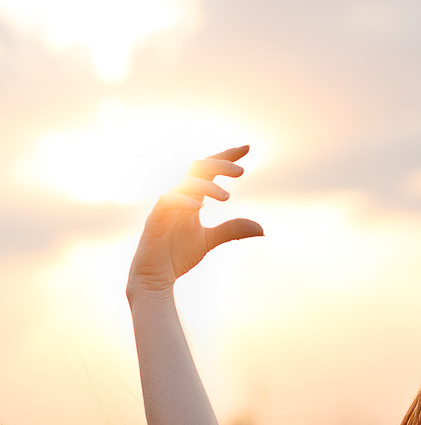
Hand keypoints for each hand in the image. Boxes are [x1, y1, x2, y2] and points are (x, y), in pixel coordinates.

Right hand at [127, 146, 262, 296]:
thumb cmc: (177, 255)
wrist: (155, 277)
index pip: (208, 169)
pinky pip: (168, 201)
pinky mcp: (155, 219)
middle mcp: (179, 197)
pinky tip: (200, 207)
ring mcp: (166, 206)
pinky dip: (184, 201)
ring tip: (227, 198)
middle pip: (198, 168)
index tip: (246, 148)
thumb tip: (262, 229)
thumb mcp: (209, 240)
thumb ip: (232, 230)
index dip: (226, 156)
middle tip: (241, 171)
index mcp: (191, 198)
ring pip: (185, 184)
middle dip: (219, 164)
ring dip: (207, 186)